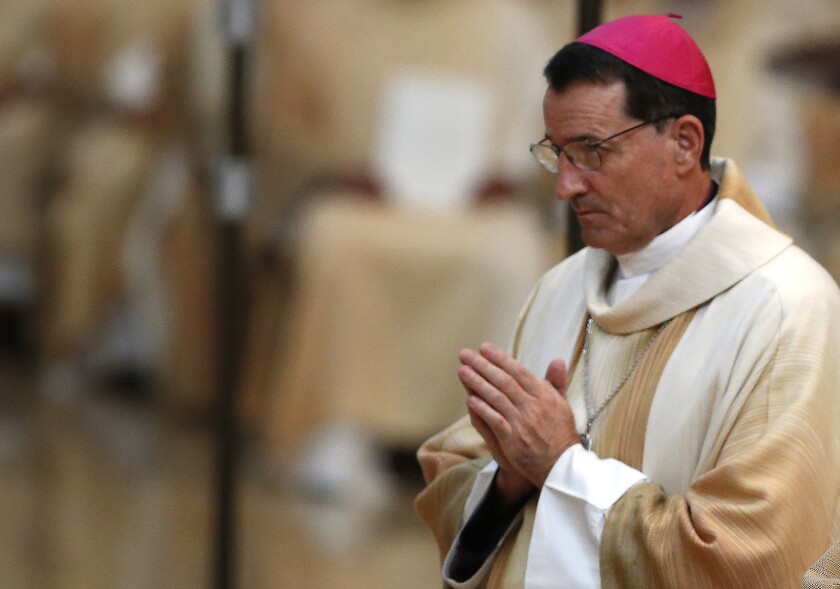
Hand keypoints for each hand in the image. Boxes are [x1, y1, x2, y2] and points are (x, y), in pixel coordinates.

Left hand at [458, 343, 579, 489]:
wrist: (560, 466)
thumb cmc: (560, 433)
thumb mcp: (563, 404)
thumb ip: (556, 381)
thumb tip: (558, 360)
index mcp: (544, 395)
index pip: (518, 371)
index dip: (500, 358)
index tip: (484, 348)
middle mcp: (532, 406)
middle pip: (503, 381)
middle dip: (482, 365)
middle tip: (465, 354)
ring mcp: (521, 423)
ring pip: (496, 398)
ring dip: (477, 383)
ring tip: (462, 371)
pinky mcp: (512, 439)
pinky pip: (494, 420)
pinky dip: (482, 409)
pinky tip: (470, 399)